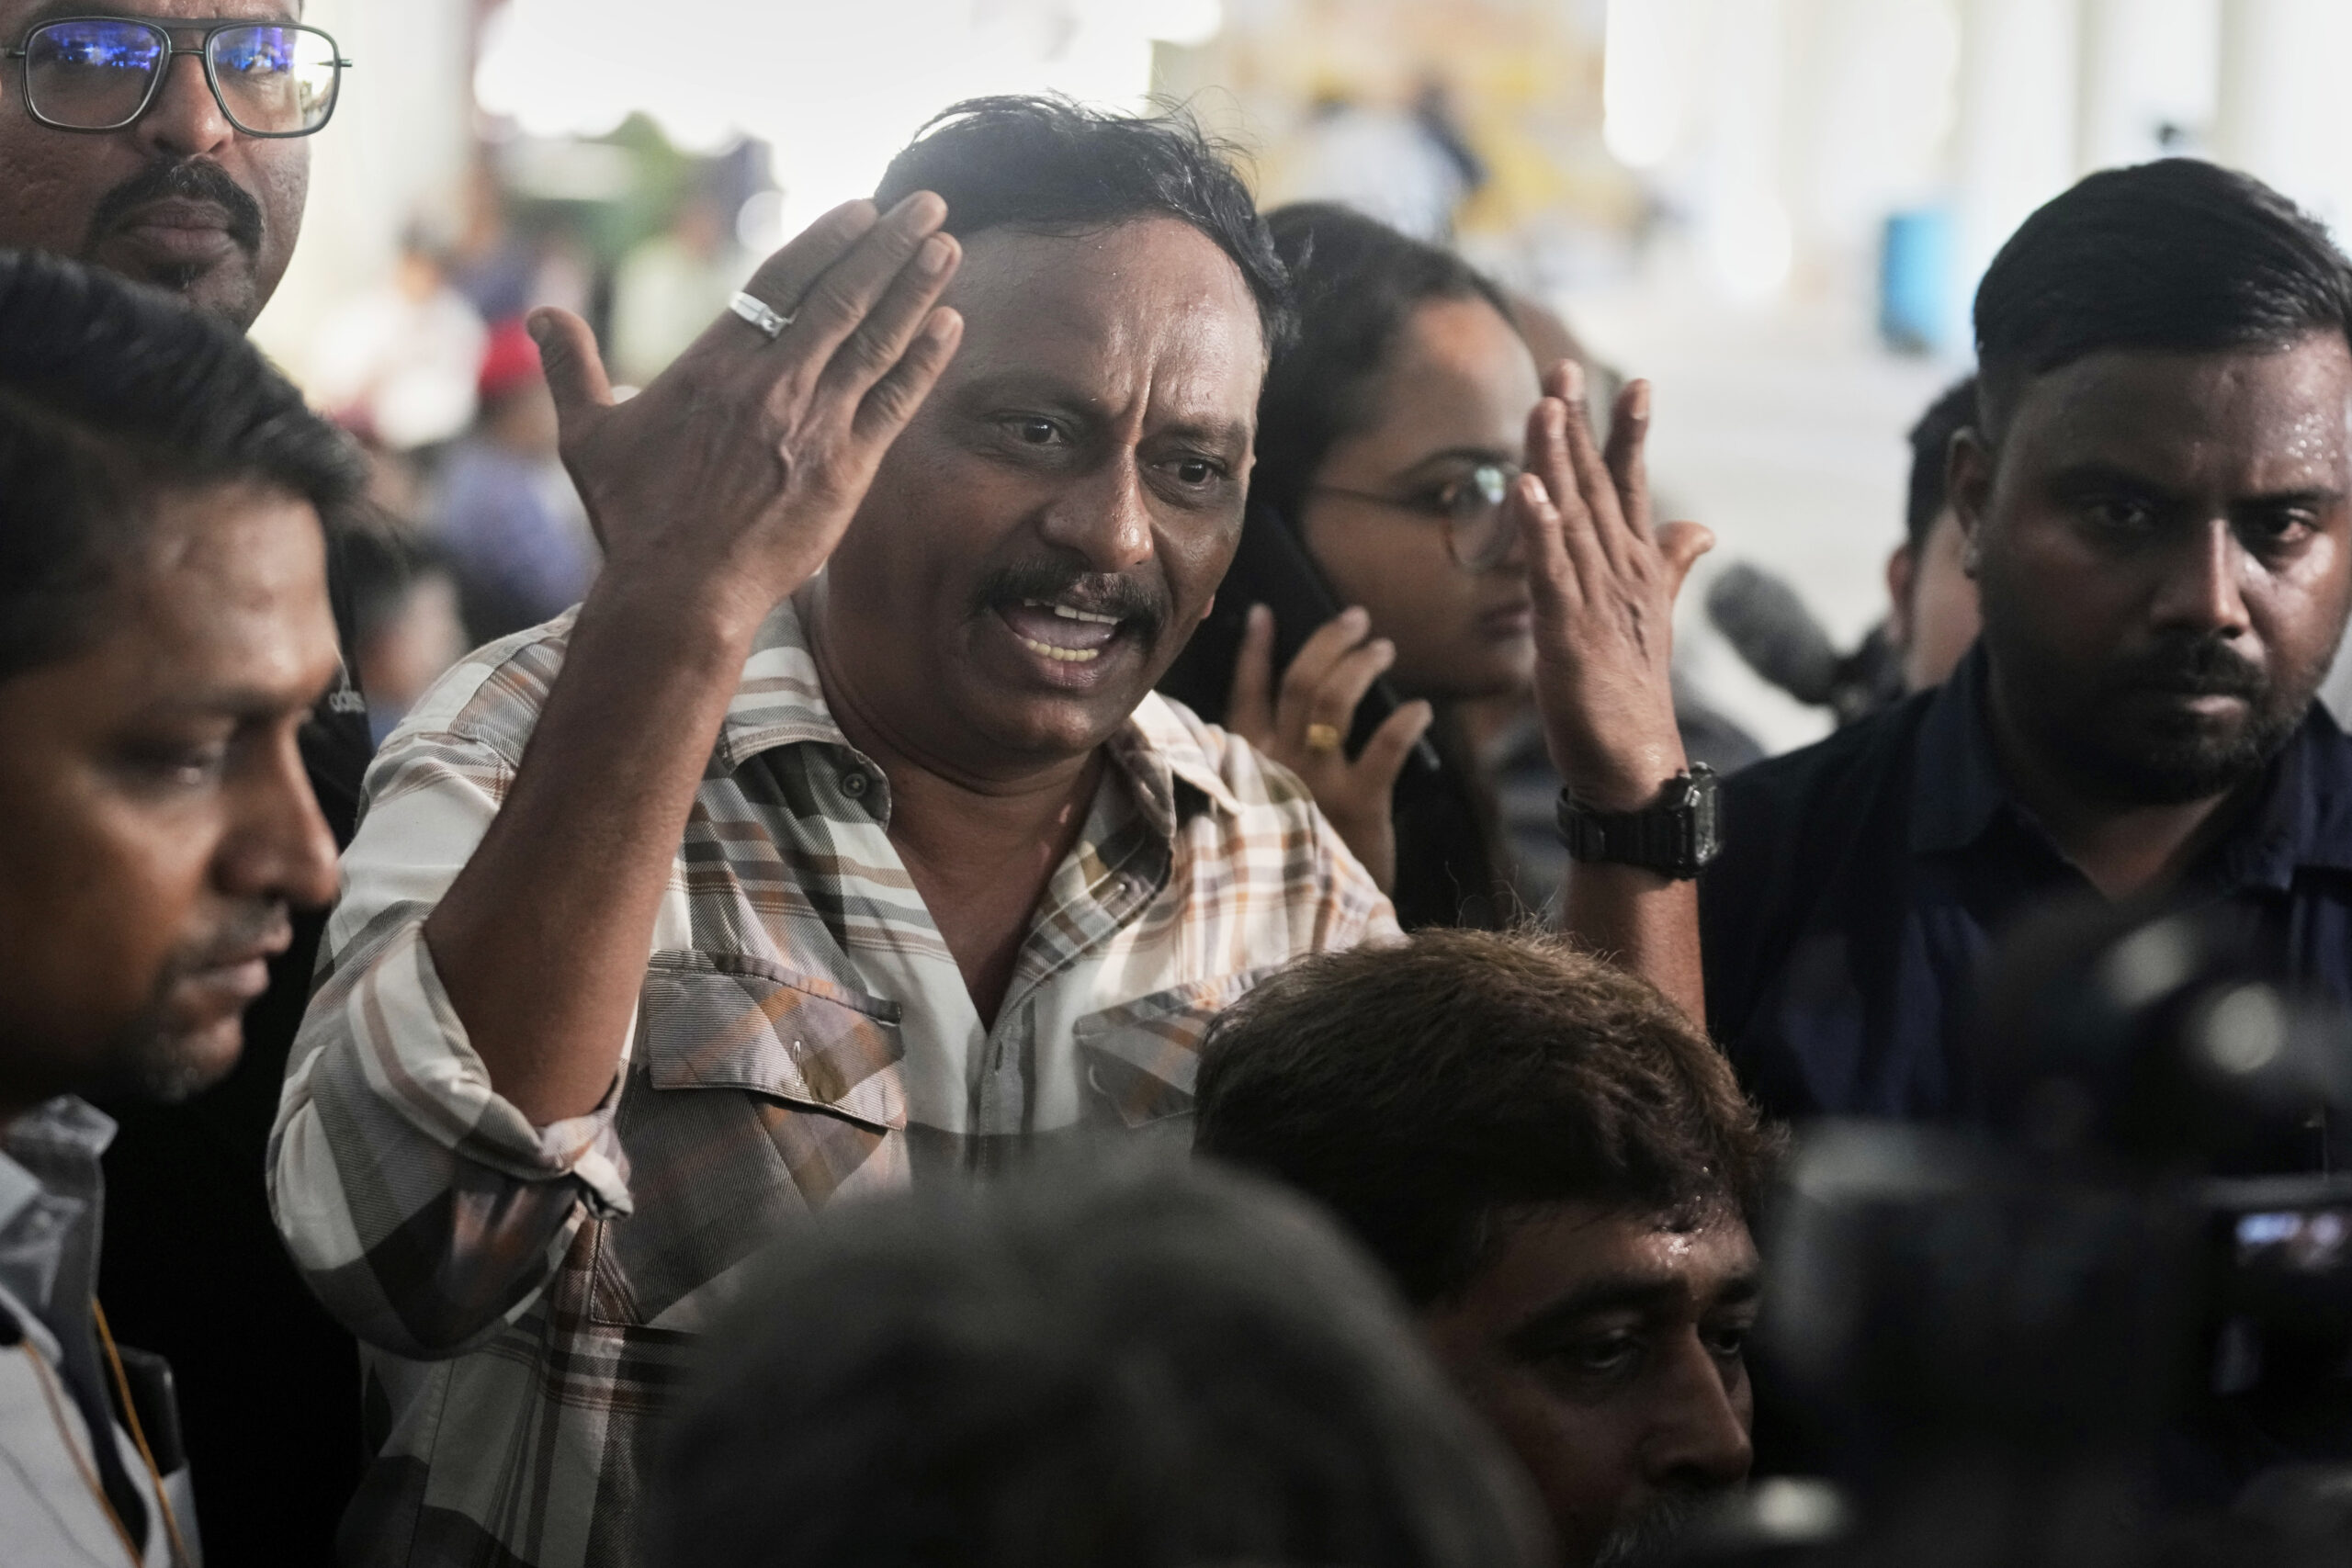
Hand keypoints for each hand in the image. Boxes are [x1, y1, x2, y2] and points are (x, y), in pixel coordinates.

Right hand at [527, 193, 964, 632]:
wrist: (679, 591)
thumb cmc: (632, 518)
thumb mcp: (588, 436)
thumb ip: (571, 368)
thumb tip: (541, 315)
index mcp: (715, 365)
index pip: (782, 282)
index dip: (828, 240)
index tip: (863, 209)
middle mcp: (771, 384)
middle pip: (841, 296)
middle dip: (888, 245)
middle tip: (927, 204)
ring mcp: (813, 424)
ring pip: (875, 339)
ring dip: (917, 288)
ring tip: (948, 246)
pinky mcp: (847, 469)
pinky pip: (894, 402)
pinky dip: (924, 361)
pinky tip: (950, 324)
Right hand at [1225, 604, 1433, 892]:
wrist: (1311, 926)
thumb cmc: (1292, 864)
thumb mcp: (1264, 813)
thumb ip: (1265, 771)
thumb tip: (1283, 725)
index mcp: (1248, 764)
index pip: (1247, 694)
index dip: (1255, 650)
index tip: (1266, 612)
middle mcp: (1275, 765)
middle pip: (1301, 683)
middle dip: (1330, 642)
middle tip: (1358, 620)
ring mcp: (1315, 783)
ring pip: (1333, 700)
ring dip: (1361, 666)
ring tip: (1384, 648)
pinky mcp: (1357, 805)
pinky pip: (1383, 749)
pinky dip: (1403, 723)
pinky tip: (1419, 708)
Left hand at [1512, 361, 1712, 810]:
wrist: (1635, 763)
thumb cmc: (1633, 690)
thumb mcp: (1652, 617)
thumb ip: (1672, 564)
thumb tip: (1701, 526)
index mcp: (1636, 567)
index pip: (1630, 488)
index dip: (1627, 434)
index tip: (1631, 382)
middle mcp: (1620, 573)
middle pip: (1597, 487)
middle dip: (1581, 426)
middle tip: (1565, 368)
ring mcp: (1596, 601)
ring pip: (1572, 518)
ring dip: (1557, 462)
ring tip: (1546, 407)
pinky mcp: (1568, 634)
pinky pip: (1550, 574)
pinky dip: (1539, 532)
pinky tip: (1528, 492)